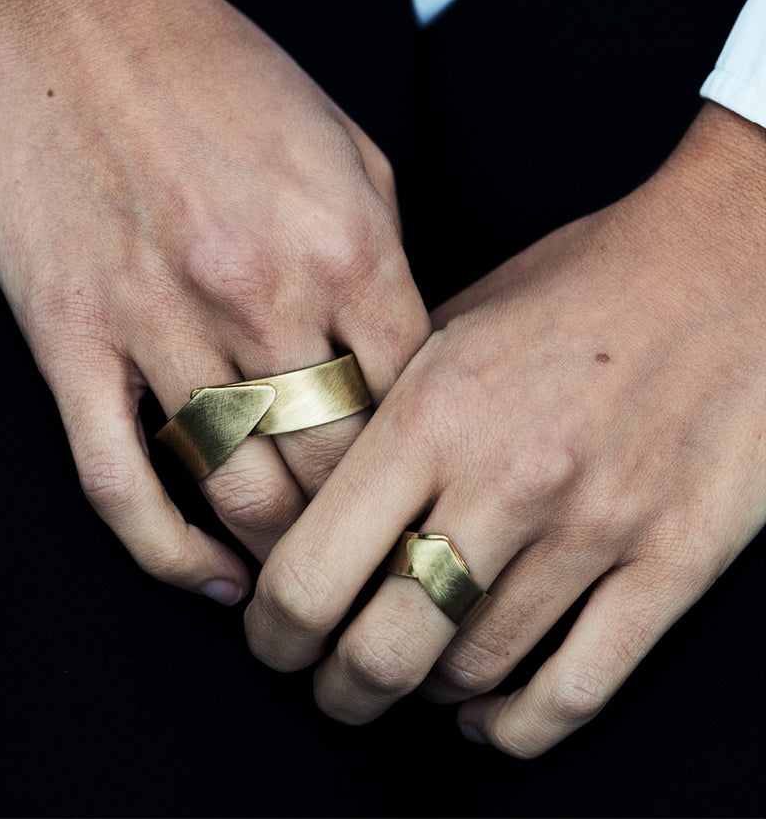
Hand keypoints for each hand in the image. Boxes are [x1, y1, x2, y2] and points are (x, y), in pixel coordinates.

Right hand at [0, 0, 428, 602]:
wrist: (79, 15)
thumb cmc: (223, 73)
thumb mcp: (348, 147)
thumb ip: (387, 258)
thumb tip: (405, 360)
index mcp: (344, 244)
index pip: (411, 404)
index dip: (430, 472)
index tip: (436, 507)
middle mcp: (259, 293)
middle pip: (336, 464)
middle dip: (368, 534)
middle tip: (388, 571)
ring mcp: (158, 321)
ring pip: (238, 490)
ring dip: (282, 553)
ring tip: (310, 585)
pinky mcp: (73, 338)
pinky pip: (120, 481)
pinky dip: (168, 552)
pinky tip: (211, 577)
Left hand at [246, 102, 765, 754]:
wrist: (726, 267)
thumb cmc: (588, 284)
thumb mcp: (458, 319)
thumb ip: (385, 407)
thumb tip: (324, 479)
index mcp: (435, 411)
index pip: (312, 569)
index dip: (274, 628)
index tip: (273, 634)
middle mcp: (507, 477)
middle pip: (383, 647)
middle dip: (338, 685)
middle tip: (330, 681)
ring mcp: (594, 526)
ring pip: (473, 673)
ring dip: (424, 694)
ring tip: (413, 677)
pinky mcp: (671, 560)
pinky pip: (578, 689)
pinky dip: (519, 725)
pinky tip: (491, 715)